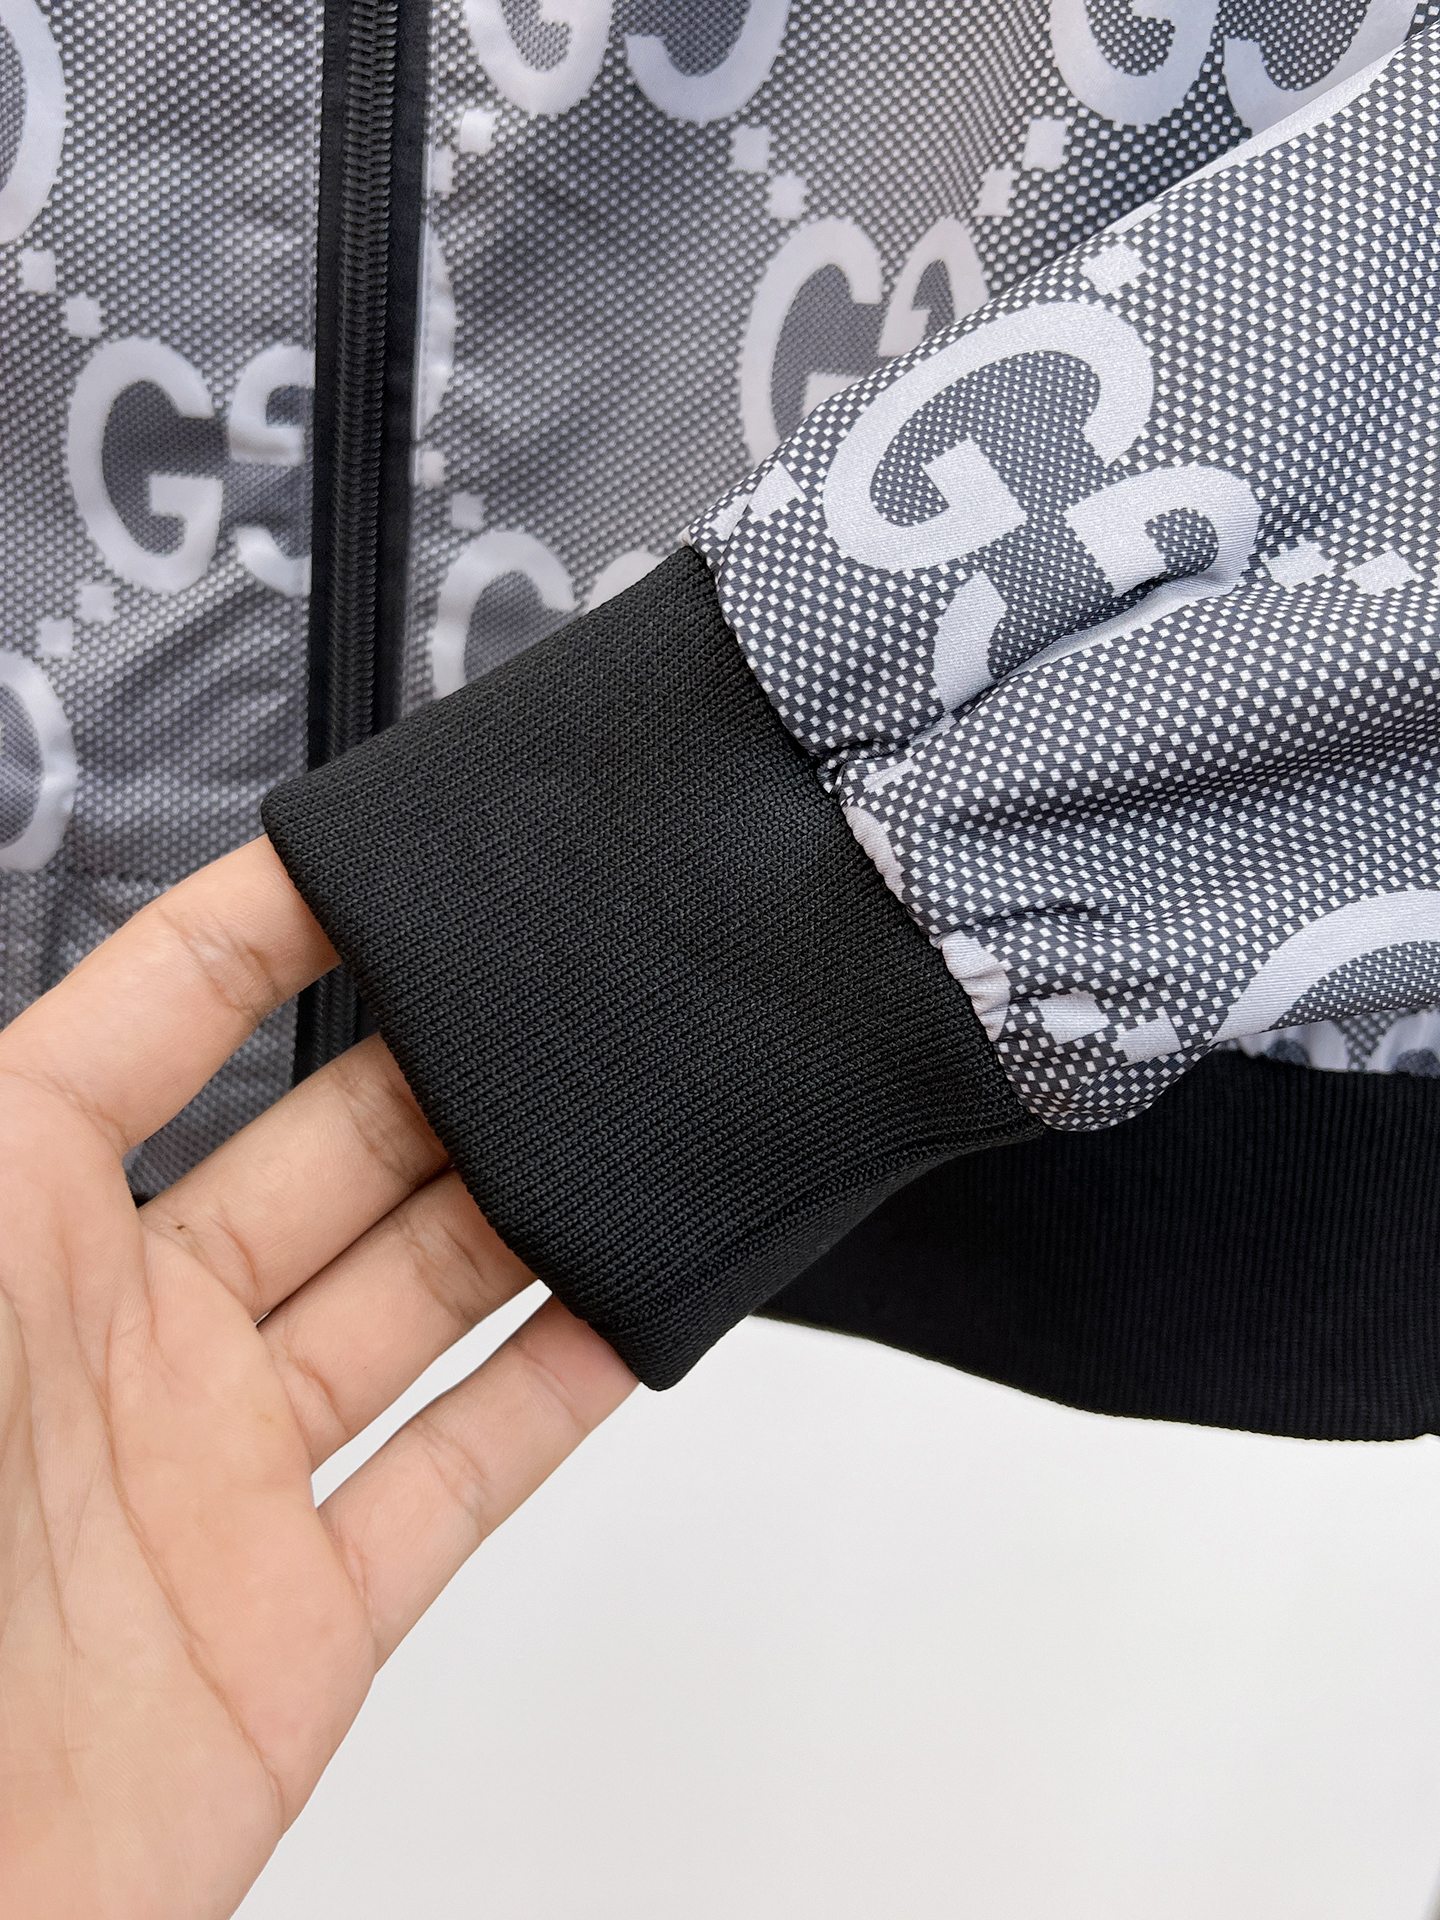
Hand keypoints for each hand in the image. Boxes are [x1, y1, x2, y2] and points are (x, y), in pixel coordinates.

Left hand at [0, 840, 634, 1918]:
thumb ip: (6, 1113)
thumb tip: (64, 996)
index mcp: (4, 1229)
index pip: (155, 1024)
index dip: (267, 928)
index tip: (380, 859)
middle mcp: (121, 1341)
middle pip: (327, 1151)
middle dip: (440, 1064)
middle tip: (550, 999)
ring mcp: (218, 1473)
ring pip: (413, 1297)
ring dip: (517, 1210)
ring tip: (616, 1131)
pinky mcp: (297, 1615)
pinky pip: (456, 1477)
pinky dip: (551, 1397)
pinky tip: (621, 1315)